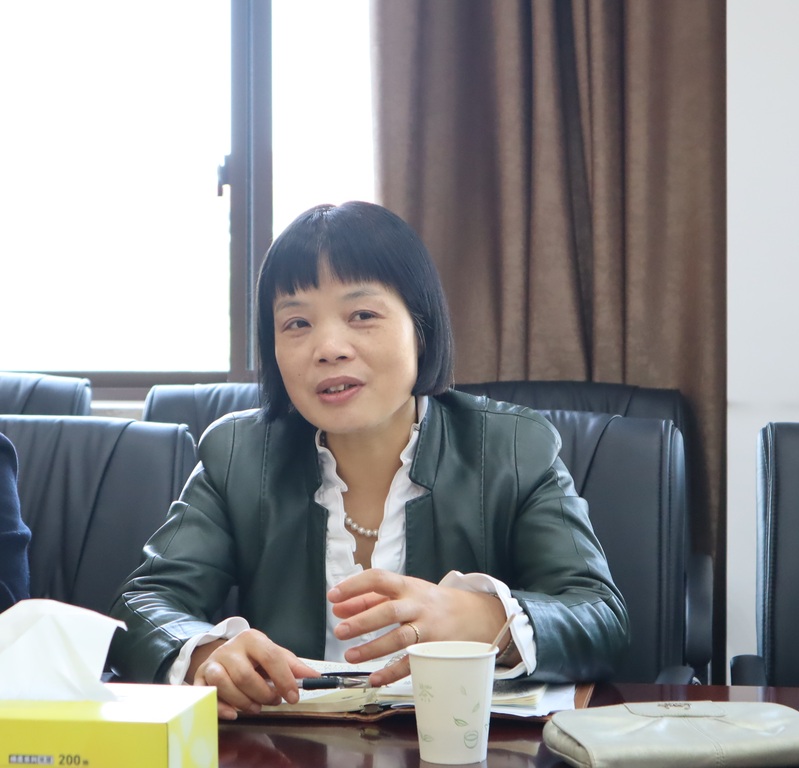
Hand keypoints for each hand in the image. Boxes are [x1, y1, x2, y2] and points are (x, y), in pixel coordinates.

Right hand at [191, 629, 318, 719]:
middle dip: (263, 694)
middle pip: (245, 675)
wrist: (223, 653)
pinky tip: (234, 713)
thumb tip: (316, 677)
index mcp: (252, 638)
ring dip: (243, 702)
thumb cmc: (253, 657)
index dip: (284, 679)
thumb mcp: (273, 655)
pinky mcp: (200, 677)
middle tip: (273, 701)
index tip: (293, 697)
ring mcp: (213, 663)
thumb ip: (293, 666)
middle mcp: (230, 648)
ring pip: (224, 684)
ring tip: (256, 707)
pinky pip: (207, 695)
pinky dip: (221, 707)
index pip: (270, 657)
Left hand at [327, 570, 506, 685]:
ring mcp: (428, 629)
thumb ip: (369, 599)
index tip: (333, 596)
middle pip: (389, 611)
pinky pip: (412, 663)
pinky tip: (374, 678)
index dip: (355, 586)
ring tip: (350, 655)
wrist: (473, 615)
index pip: (379, 579)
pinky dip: (392, 672)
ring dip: (373, 648)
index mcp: (407, 586)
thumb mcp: (403, 593)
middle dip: (362, 621)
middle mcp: (418, 605)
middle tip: (339, 631)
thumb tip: (338, 608)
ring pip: (400, 638)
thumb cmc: (428, 602)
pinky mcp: (435, 651)